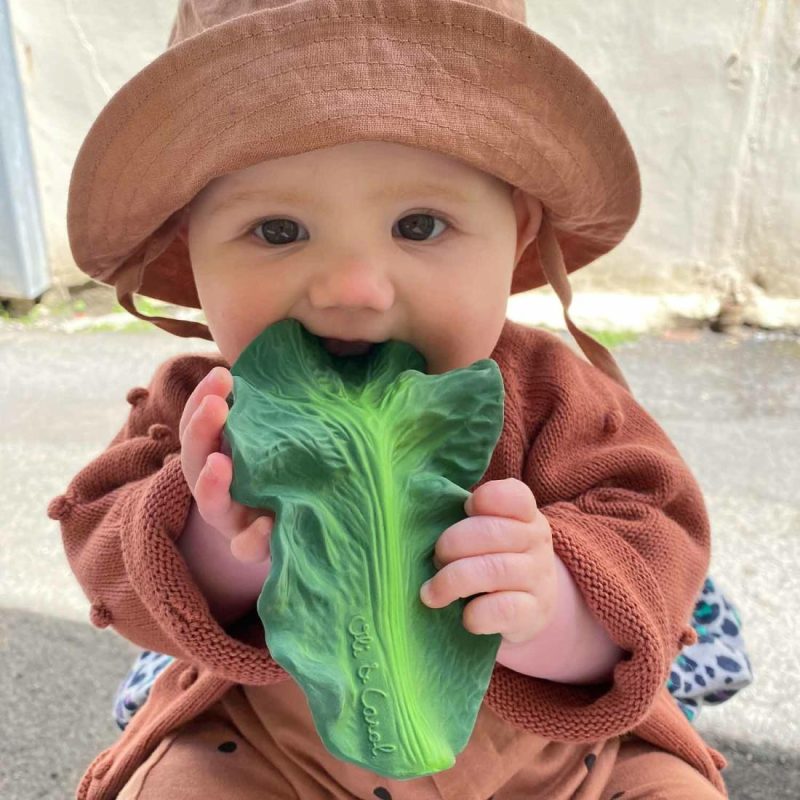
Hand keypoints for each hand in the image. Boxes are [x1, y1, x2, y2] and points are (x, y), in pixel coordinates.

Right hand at [179, 365, 273, 562]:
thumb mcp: (272, 439)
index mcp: (217, 454)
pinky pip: (247, 549)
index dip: (203, 400)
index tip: (221, 374)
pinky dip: (254, 538)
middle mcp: (217, 487)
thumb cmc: (280, 469)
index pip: (200, 423)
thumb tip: (289, 361)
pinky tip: (268, 525)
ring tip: (221, 464)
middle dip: (202, 431)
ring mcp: (232, 520)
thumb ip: (271, 412)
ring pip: (212, 506)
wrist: (290, 528)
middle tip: (217, 405)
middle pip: (197, 460)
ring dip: (213, 484)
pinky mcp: (252, 549)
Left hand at [419, 478, 556, 645]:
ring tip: (431, 593)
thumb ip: (465, 519)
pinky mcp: (534, 613)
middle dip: (451, 545)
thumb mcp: (487, 532)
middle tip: (436, 559)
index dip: (485, 498)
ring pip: (492, 571)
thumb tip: (420, 516)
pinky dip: (475, 615)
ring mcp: (538, 578)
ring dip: (451, 581)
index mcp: (524, 515)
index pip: (514, 496)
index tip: (466, 508)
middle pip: (492, 533)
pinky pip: (501, 610)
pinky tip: (465, 617)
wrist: (530, 608)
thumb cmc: (493, 559)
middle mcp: (536, 542)